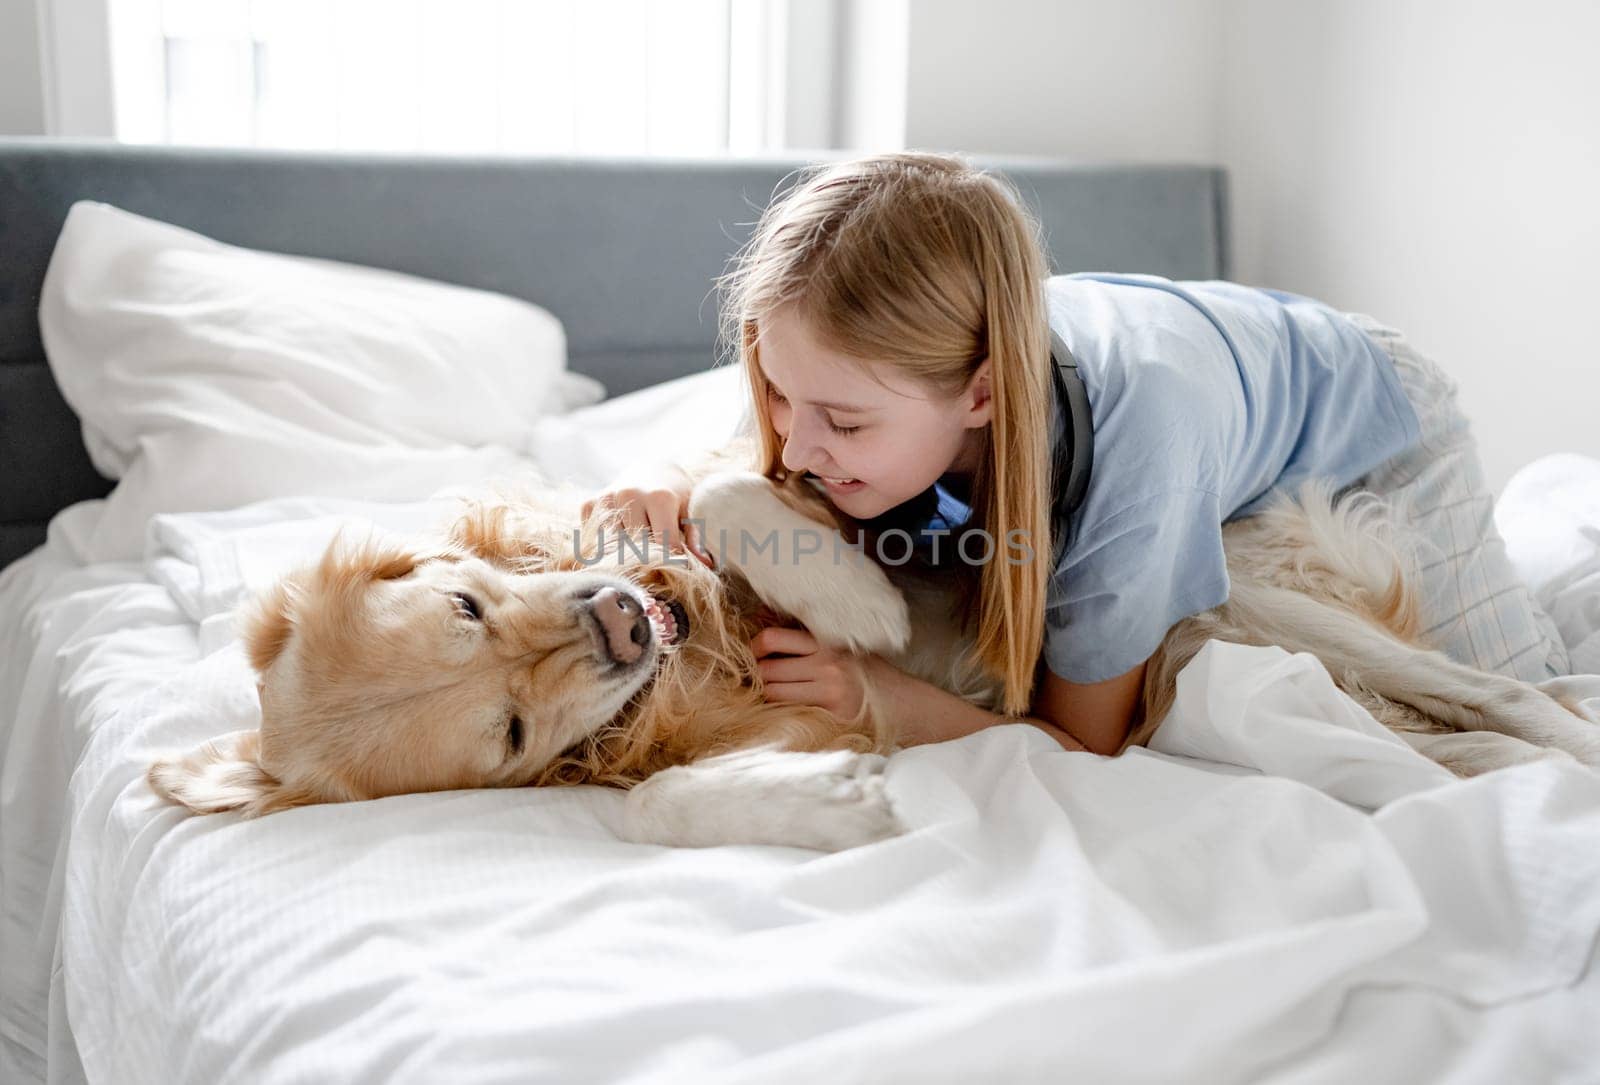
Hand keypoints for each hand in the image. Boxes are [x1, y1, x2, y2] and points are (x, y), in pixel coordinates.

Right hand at [581, 466, 712, 567]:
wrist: (650, 470)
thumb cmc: (676, 495)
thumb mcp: (691, 512)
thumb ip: (697, 538)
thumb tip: (706, 565)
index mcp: (659, 497)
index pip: (665, 545)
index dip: (673, 561)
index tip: (677, 567)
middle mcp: (629, 494)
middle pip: (638, 548)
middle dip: (649, 560)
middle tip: (657, 563)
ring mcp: (606, 499)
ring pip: (614, 547)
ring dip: (626, 553)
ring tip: (639, 548)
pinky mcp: (589, 504)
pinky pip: (594, 540)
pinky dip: (605, 547)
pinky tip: (620, 539)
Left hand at [751, 625, 872, 719]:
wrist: (902, 702)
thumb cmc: (867, 673)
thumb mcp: (841, 645)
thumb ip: (805, 636)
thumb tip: (760, 615)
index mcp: (826, 642)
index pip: (772, 638)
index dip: (755, 648)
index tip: (756, 655)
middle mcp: (827, 664)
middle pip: (767, 670)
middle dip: (759, 677)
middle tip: (762, 680)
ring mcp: (830, 692)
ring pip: (773, 694)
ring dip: (769, 696)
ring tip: (778, 695)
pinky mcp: (832, 716)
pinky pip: (790, 713)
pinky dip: (784, 713)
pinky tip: (792, 711)